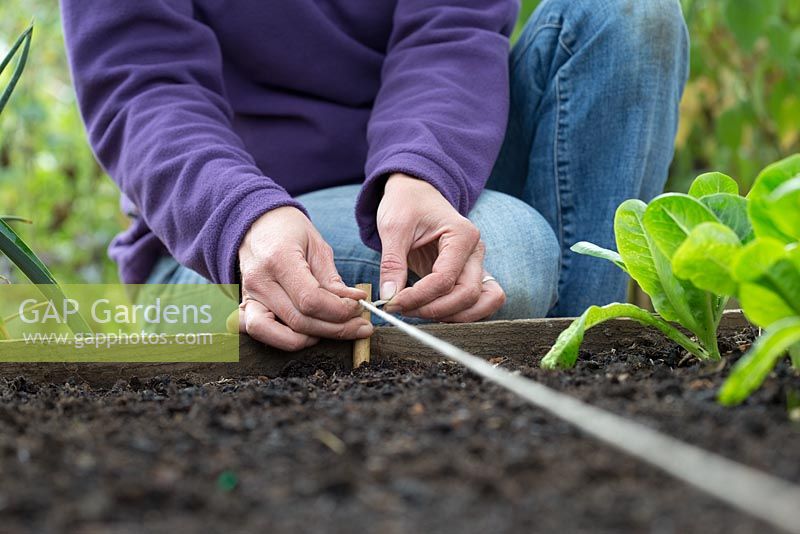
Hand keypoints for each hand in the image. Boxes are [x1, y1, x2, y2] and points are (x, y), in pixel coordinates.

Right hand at [237, 206, 371, 349]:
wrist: (256, 223)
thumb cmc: (289, 231)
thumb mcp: (317, 245)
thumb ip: (333, 279)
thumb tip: (353, 303)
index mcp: (279, 259)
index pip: (310, 300)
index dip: (339, 310)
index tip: (358, 306)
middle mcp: (259, 281)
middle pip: (300, 321)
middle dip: (336, 328)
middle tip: (359, 325)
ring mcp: (248, 297)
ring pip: (280, 334)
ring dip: (313, 338)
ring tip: (335, 330)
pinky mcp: (244, 307)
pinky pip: (259, 334)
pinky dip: (284, 340)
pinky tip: (308, 335)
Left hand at [376, 173, 504, 321]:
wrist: (415, 193)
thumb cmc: (406, 204)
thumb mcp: (393, 227)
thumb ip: (392, 263)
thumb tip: (389, 297)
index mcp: (463, 235)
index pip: (445, 279)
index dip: (419, 297)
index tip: (392, 303)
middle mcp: (476, 251)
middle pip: (468, 295)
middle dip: (434, 310)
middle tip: (402, 311)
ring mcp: (476, 265)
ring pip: (481, 303)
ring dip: (452, 316)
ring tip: (417, 313)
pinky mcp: (470, 275)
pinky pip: (478, 302)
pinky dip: (460, 313)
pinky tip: (431, 311)